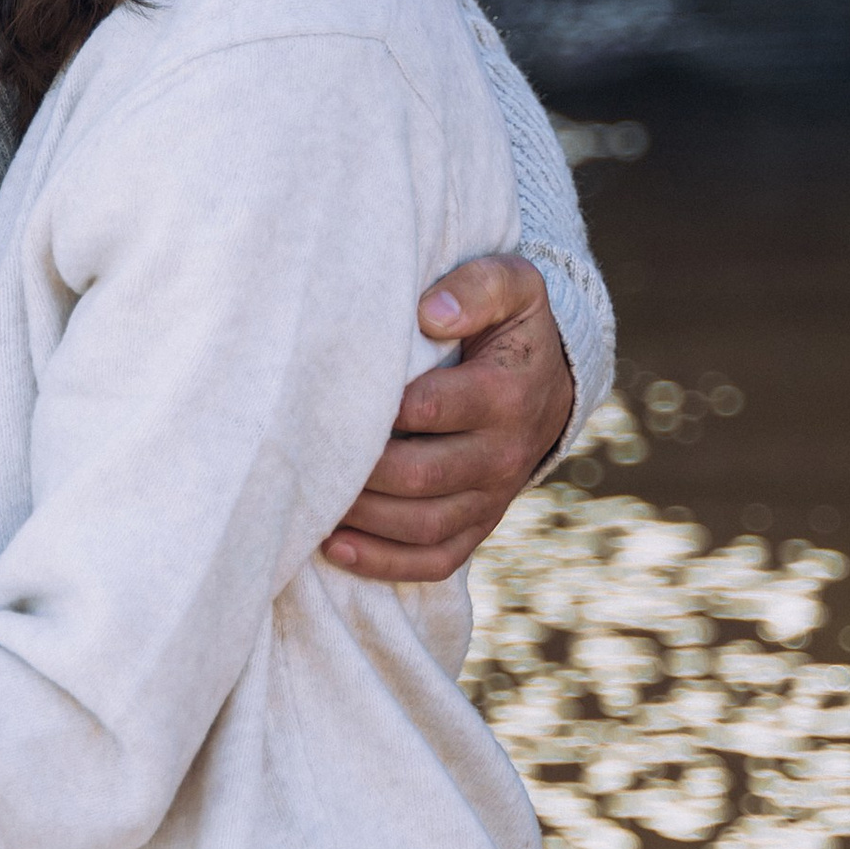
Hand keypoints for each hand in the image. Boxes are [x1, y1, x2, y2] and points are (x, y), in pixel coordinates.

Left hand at [322, 250, 572, 583]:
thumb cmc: (509, 326)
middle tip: (302, 453)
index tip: (325, 397)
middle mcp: (503, 453)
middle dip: (358, 470)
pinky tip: (336, 548)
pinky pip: (436, 559)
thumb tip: (429, 313)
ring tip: (309, 501)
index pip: (428, 409)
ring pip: (423, 525)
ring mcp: (492, 496)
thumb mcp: (511, 286)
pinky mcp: (479, 524)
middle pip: (419, 476)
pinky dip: (385, 562)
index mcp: (504, 393)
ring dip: (362, 520)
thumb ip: (476, 287)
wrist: (546, 379)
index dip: (373, 409)